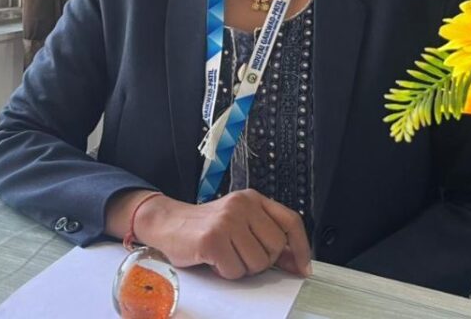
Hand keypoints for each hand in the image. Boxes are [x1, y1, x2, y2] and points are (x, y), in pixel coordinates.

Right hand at [112, 189, 311, 279]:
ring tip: (226, 255)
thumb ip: (266, 234)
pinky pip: (235, 270)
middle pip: (276, 247)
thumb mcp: (240, 221)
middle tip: (241, 255)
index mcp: (253, 198)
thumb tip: (295, 262)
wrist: (167, 223)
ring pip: (257, 263)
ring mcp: (227, 221)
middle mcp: (243, 205)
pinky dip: (225, 272)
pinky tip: (214, 259)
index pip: (291, 221)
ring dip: (242, 268)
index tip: (303, 267)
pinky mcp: (213, 239)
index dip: (301, 247)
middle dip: (262, 261)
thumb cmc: (206, 226)